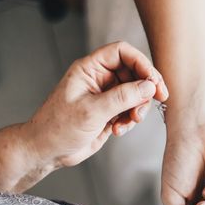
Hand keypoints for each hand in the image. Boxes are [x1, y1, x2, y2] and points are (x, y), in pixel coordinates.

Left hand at [24, 41, 167, 168]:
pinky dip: (130, 120)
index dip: (141, 63)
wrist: (47, 151)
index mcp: (89, 69)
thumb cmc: (57, 127)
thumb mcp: (92, 111)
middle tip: (157, 99)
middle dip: (145, 88)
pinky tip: (118, 130)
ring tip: (131, 121)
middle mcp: (99, 79)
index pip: (121, 53)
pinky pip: (130, 110)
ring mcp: (105, 96)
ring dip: (138, 107)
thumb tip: (148, 86)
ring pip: (135, 93)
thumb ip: (123, 97)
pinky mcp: (109, 112)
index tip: (153, 81)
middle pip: (133, 72)